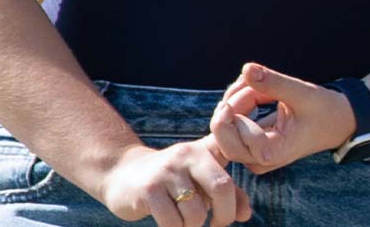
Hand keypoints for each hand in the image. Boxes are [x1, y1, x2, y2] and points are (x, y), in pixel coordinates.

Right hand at [91, 136, 249, 226]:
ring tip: (182, 219)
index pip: (233, 155)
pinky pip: (173, 222)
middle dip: (224, 216)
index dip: (247, 168)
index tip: (247, 191)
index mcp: (204, 150)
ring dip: (192, 226)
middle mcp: (187, 155)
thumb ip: (227, 192)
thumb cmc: (171, 181)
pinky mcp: (149, 190)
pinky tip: (168, 222)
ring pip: (196, 213)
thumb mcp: (200, 179)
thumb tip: (246, 214)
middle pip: (221, 187)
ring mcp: (167, 171)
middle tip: (216, 225)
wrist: (122, 175)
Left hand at [209, 63, 357, 174]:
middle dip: (231, 104)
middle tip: (248, 80)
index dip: (236, 108)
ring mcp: (253, 155)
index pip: (235, 139)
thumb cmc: (323, 110)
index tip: (251, 83)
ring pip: (225, 129)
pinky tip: (256, 89)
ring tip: (259, 81)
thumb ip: (274, 82)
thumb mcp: (302, 93)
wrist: (336, 122)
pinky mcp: (250, 146)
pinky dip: (238, 103)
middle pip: (222, 138)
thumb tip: (246, 68)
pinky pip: (231, 125)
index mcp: (273, 153)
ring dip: (235, 99)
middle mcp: (260, 160)